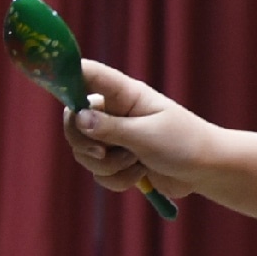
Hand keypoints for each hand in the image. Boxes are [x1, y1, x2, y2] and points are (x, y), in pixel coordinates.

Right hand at [61, 60, 207, 197]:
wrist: (206, 171)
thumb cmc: (184, 143)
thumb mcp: (147, 135)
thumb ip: (111, 128)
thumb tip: (78, 117)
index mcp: (124, 95)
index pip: (87, 75)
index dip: (66, 75)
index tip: (50, 84)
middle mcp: (115, 113)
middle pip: (73, 122)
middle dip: (84, 143)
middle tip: (102, 152)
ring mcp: (115, 138)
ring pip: (85, 153)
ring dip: (109, 166)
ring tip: (137, 163)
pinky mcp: (118, 162)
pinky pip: (99, 174)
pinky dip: (117, 180)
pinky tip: (140, 175)